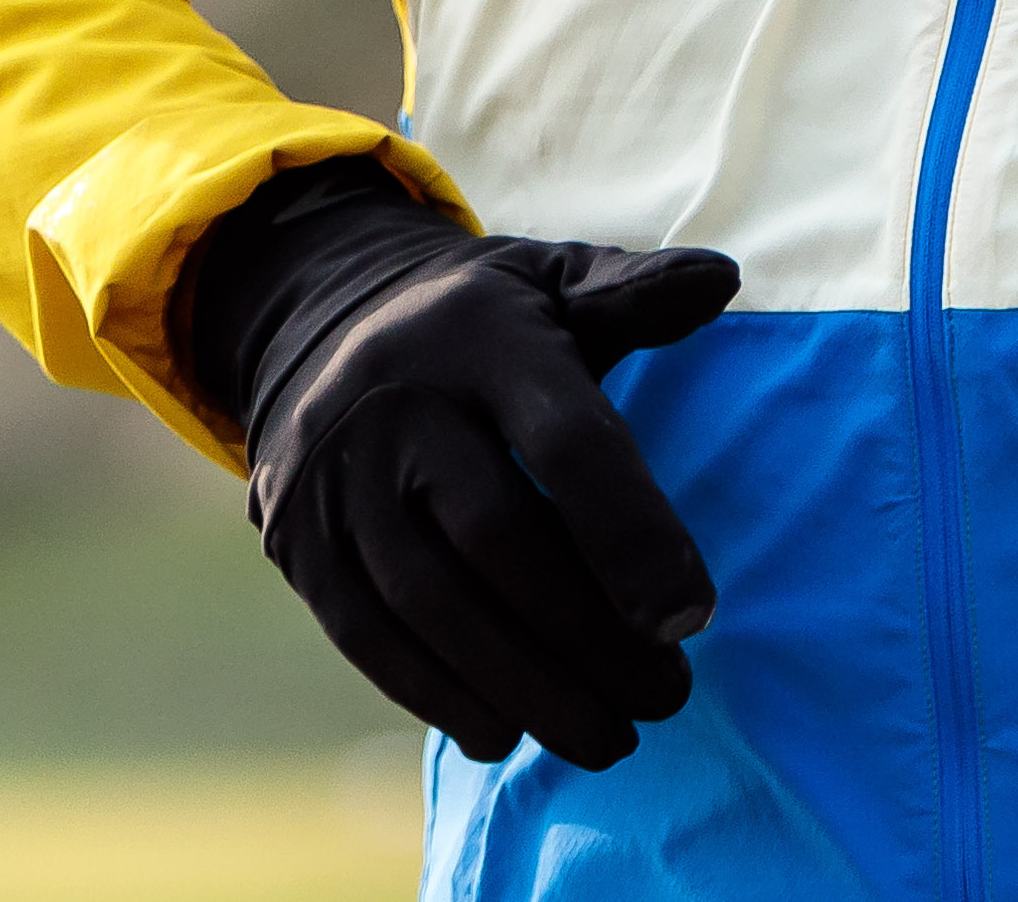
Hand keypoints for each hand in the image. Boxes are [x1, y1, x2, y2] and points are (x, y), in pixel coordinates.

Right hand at [175, 159, 739, 767]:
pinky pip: (367, 635)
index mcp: (482, 336)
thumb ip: (634, 293)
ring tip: (606, 737)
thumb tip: (721, 281)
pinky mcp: (296, 538)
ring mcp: (333, 473)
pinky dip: (439, 695)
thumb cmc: (481, 324)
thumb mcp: (553, 282)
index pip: (567, 441)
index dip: (634, 535)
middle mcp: (397, 400)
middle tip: (666, 700)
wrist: (317, 321)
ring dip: (526, 689)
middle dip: (591, 639)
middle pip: (498, 539)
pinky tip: (506, 732)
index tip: (696, 618)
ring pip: (431, 603)